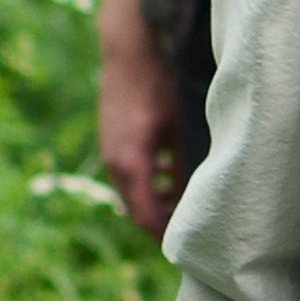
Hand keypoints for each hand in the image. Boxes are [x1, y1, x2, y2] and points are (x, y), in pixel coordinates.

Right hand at [97, 39, 181, 235]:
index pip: (146, 215)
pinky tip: (165, 172)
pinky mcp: (110, 140)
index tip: (183, 246)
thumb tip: (191, 196)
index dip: (164, 233)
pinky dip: (144, 181)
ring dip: (152, 200)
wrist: (127, 54)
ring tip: (180, 203)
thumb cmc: (157, 88)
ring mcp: (108, 151)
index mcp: (131, 164)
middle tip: (185, 231)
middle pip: (135, 208)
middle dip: (159, 222)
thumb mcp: (176, 130)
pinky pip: (125, 173)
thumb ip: (181, 165)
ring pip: (130, 190)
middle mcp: (114, 163)